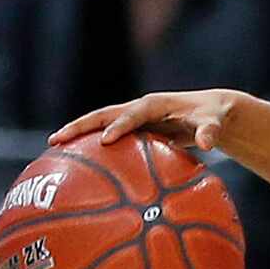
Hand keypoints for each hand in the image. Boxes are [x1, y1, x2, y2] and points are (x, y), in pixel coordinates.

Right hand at [50, 90, 236, 153]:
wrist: (211, 111)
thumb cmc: (213, 117)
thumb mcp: (215, 123)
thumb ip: (210, 131)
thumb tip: (207, 143)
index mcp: (155, 105)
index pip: (134, 114)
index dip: (121, 125)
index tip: (106, 140)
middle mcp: (140, 108)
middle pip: (104, 115)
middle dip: (81, 126)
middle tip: (57, 140)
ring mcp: (134, 118)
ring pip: (100, 124)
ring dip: (78, 134)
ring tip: (54, 148)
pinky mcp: (133, 129)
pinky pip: (107, 136)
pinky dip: (91, 145)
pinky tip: (77, 163)